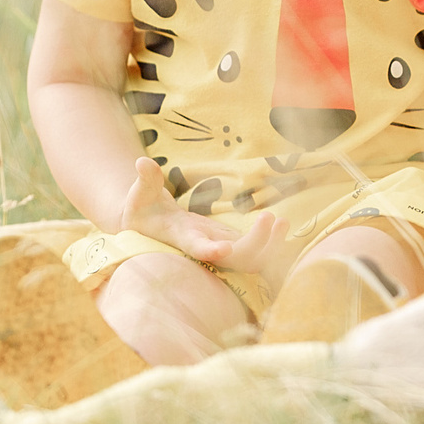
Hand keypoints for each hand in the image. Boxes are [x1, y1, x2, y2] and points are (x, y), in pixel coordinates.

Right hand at [115, 157, 284, 273]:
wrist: (151, 229)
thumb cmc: (142, 211)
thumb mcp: (140, 194)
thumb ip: (145, 180)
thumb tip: (141, 162)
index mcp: (182, 237)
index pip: (197, 249)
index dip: (210, 250)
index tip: (224, 248)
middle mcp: (205, 248)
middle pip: (235, 259)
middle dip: (256, 243)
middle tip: (270, 218)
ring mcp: (220, 247)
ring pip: (249, 260)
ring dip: (269, 246)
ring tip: (282, 222)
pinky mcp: (230, 242)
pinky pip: (256, 252)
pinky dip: (271, 244)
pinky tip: (282, 225)